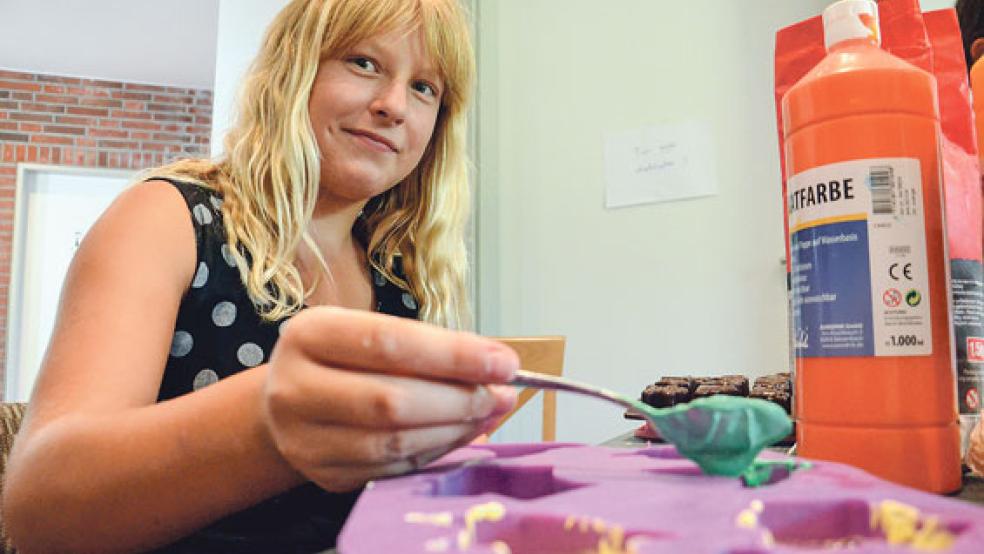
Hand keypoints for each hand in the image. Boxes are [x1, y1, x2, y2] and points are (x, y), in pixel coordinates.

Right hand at [260, 306, 517, 491]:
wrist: (289, 401)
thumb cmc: (342, 357)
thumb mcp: (368, 331)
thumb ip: (427, 346)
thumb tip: (497, 369)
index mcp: (309, 336)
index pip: (389, 344)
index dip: (454, 355)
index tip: (503, 362)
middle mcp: (296, 388)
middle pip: (391, 401)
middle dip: (460, 399)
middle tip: (501, 394)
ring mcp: (306, 440)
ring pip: (394, 442)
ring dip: (455, 429)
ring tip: (488, 412)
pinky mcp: (326, 475)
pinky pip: (394, 468)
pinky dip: (437, 451)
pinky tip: (461, 434)